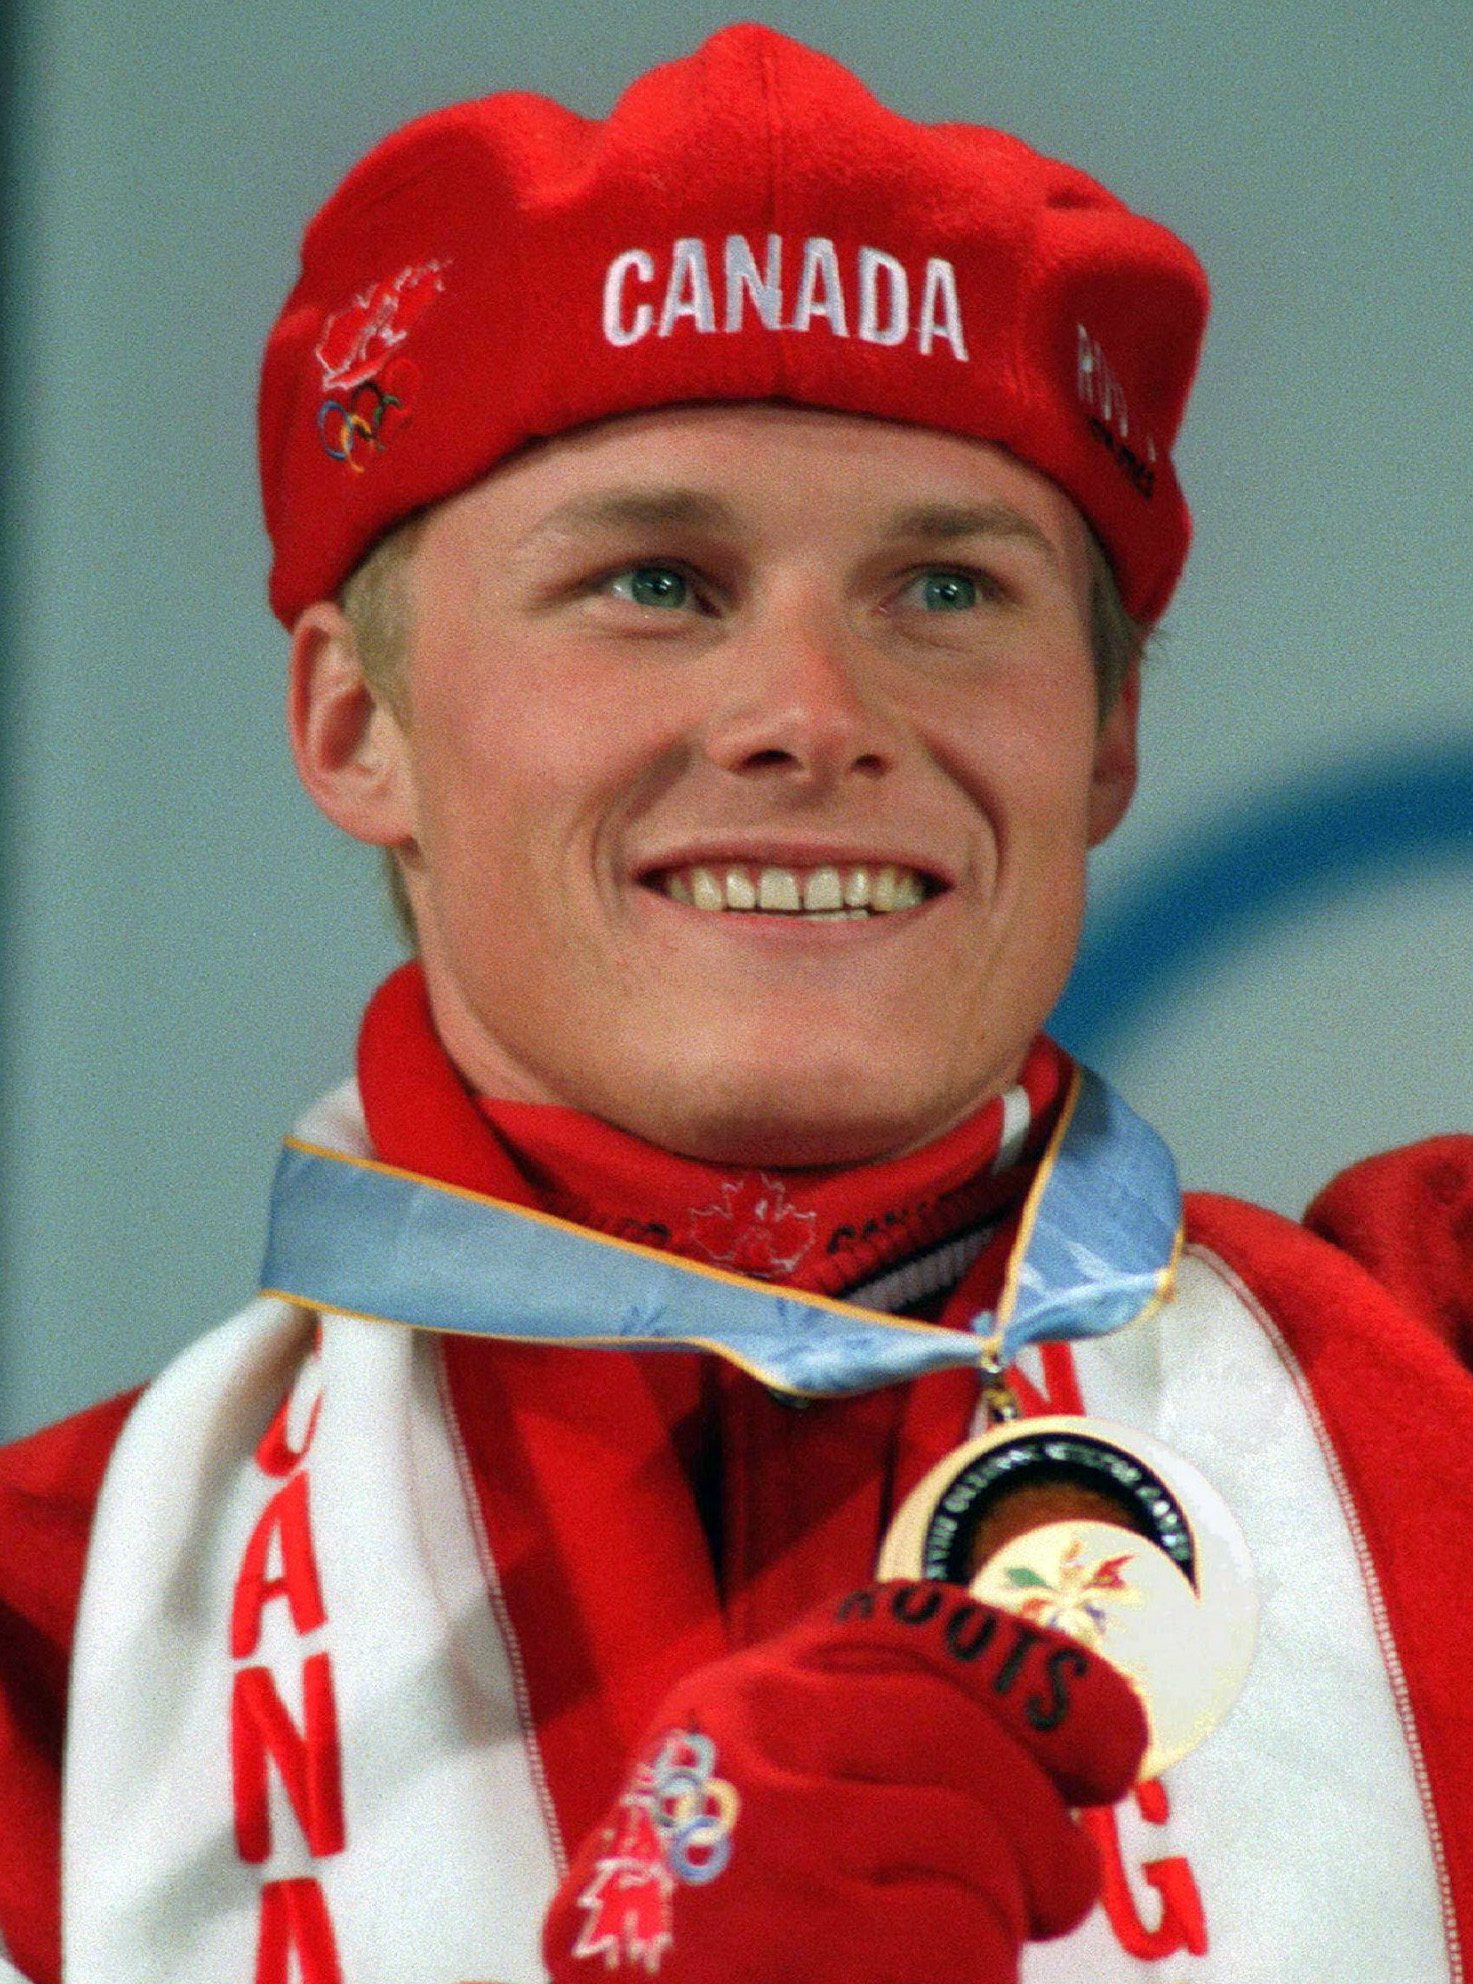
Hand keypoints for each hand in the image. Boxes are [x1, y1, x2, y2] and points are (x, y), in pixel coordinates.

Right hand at [543, 1578, 1147, 1982]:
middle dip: (1043, 1838)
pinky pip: (955, 1949)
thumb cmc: (722, 1922)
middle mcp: (751, 1729)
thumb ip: (883, 1741)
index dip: (1044, 1679)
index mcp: (758, 1686)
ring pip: (974, 1854)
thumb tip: (1078, 1737)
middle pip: (968, 1742)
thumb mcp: (781, 1789)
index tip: (1110, 1750)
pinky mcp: (777, 1937)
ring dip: (992, 1936)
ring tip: (936, 1966)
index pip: (922, 1624)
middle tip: (1045, 1903)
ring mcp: (760, 1830)